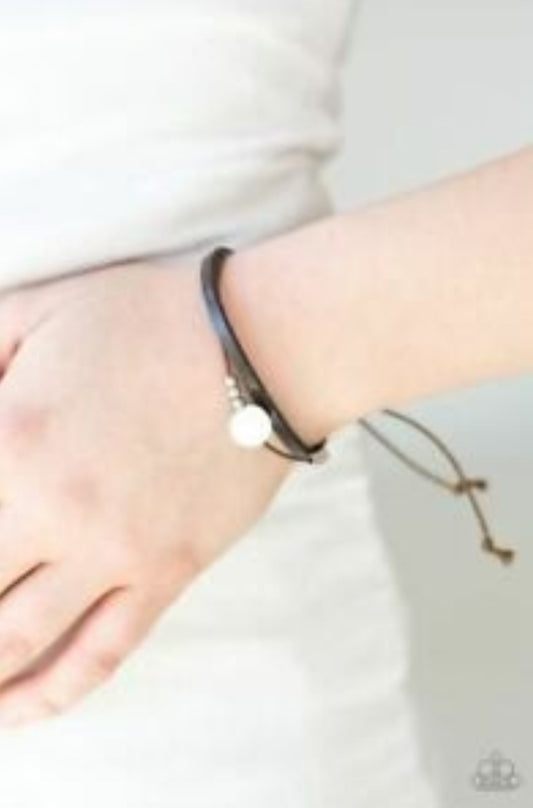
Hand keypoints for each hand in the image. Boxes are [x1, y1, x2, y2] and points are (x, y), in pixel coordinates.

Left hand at [0, 260, 291, 726]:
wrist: (260, 348)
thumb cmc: (153, 319)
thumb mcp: (37, 310)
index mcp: (11, 438)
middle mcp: (53, 510)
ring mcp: (114, 552)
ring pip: (16, 640)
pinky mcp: (166, 574)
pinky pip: (100, 655)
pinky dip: (48, 695)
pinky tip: (16, 712)